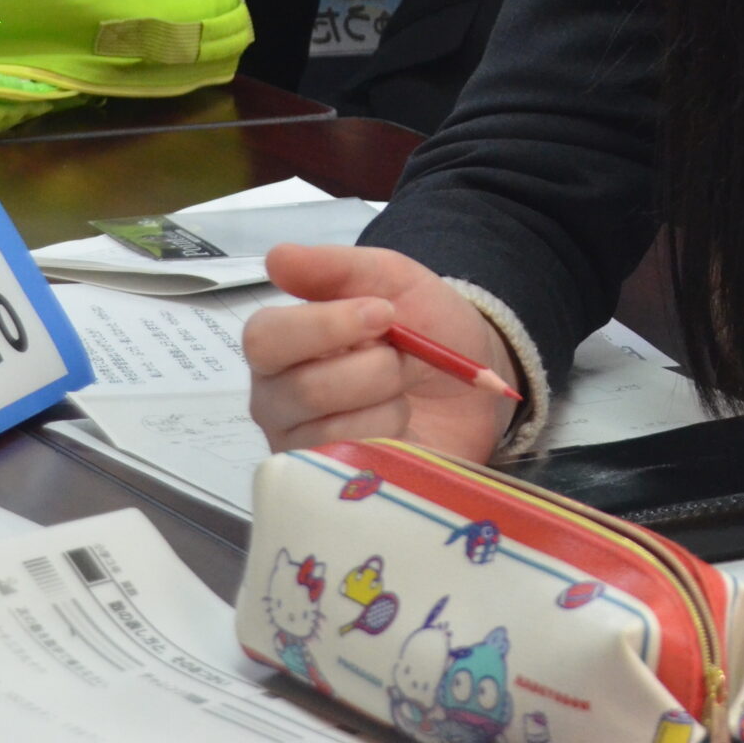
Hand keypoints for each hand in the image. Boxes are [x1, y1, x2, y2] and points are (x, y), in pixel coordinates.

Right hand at [246, 244, 519, 459]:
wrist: (478, 386)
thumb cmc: (427, 330)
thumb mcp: (395, 281)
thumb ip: (339, 267)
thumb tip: (276, 257)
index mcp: (284, 346)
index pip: (265, 338)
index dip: (326, 326)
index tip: (384, 314)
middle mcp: (278, 399)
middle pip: (300, 390)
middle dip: (373, 370)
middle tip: (402, 361)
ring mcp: (300, 447)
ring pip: (330, 430)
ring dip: (388, 406)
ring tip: (403, 398)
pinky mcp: (330, 485)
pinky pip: (350, 466)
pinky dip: (391, 441)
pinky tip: (404, 431)